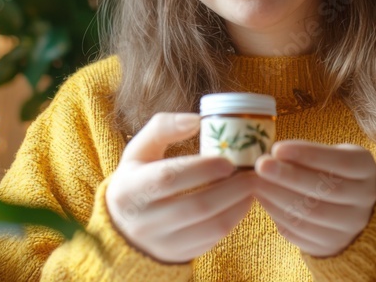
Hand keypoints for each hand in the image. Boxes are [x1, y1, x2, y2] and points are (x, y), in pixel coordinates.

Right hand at [105, 112, 255, 263]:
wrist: (122, 226)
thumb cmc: (137, 179)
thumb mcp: (138, 151)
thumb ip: (163, 128)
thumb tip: (196, 119)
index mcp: (130, 190)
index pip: (168, 177)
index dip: (202, 168)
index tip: (228, 160)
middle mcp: (143, 221)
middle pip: (196, 205)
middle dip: (231, 188)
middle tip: (252, 172)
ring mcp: (162, 243)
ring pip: (211, 226)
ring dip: (238, 204)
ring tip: (252, 186)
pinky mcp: (179, 255)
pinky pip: (214, 239)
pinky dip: (234, 219)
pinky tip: (242, 202)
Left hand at [253, 141, 375, 256]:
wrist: (349, 210)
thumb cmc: (332, 173)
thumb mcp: (330, 156)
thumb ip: (307, 154)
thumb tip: (271, 153)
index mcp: (365, 168)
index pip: (340, 161)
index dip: (308, 154)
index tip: (277, 148)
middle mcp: (364, 199)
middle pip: (326, 189)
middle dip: (288, 176)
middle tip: (260, 165)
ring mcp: (351, 226)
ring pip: (312, 214)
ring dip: (278, 196)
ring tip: (255, 182)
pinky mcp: (331, 245)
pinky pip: (301, 232)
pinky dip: (278, 215)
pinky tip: (263, 199)